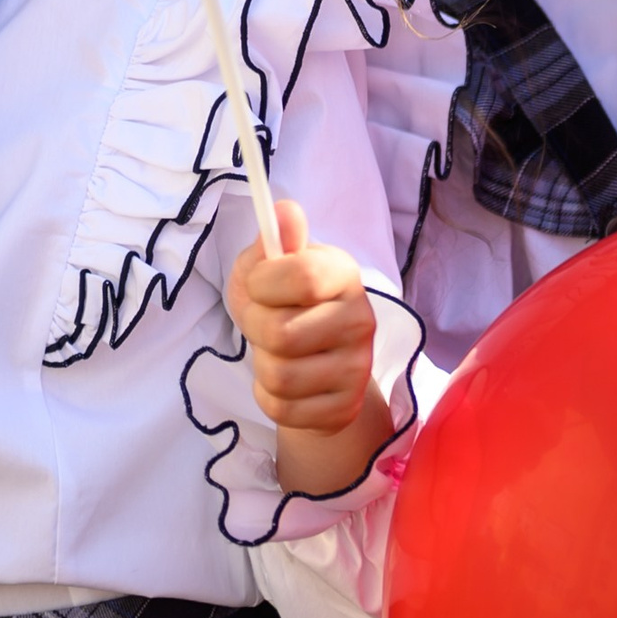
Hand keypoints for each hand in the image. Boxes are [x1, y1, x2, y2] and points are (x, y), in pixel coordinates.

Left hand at [229, 198, 375, 435]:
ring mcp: (358, 367)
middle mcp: (361, 318)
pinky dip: (268, 396)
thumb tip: (285, 210)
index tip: (260, 285)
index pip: (304, 277)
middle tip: (265, 324)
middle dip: (255, 329)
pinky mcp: (346, 406)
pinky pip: (283, 408)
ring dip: (262, 365)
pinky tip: (286, 382)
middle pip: (281, 334)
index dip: (264, 283)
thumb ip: (272, 242)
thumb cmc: (280, 305)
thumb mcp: (264, 269)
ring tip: (276, 353)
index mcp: (343, 273)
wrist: (307, 364)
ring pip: (280, 376)